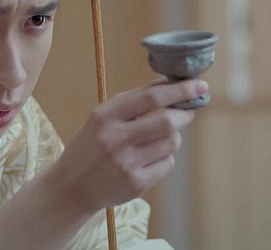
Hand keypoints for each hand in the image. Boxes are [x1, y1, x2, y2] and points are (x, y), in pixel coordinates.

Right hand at [48, 79, 207, 212]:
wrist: (71, 187)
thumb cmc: (92, 144)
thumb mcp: (102, 117)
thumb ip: (135, 99)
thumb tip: (173, 83)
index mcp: (105, 116)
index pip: (150, 98)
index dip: (179, 90)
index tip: (199, 85)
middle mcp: (115, 139)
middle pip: (167, 121)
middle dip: (185, 114)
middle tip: (188, 111)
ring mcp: (126, 164)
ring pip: (171, 143)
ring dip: (173, 137)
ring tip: (157, 139)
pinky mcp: (135, 184)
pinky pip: (167, 164)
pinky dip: (165, 158)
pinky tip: (148, 160)